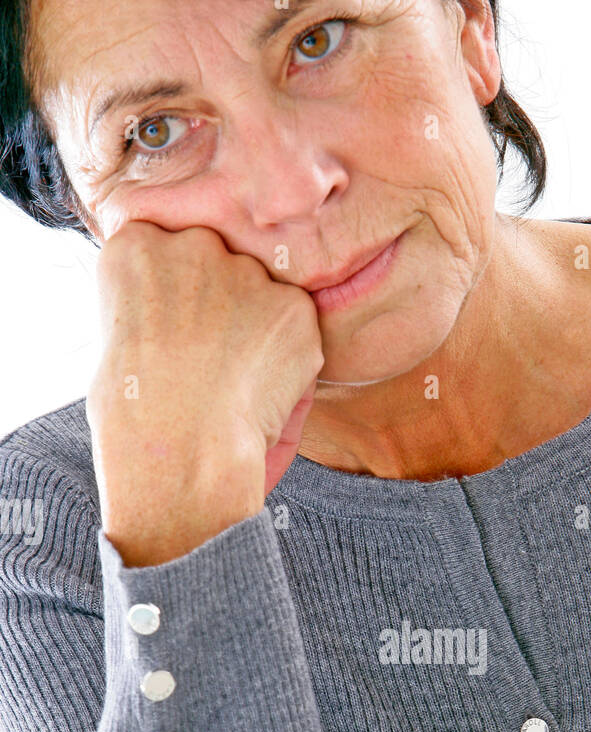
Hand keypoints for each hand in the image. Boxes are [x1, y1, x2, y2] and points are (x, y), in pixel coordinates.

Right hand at [86, 221, 324, 566]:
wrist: (180, 456)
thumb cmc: (138, 417)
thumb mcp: (117, 339)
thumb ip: (158, 299)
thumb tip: (194, 301)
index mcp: (134, 244)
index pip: (168, 249)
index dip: (177, 300)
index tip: (174, 336)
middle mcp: (191, 242)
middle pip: (220, 261)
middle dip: (220, 305)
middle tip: (207, 364)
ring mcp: (246, 271)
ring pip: (262, 293)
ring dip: (257, 332)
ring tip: (232, 385)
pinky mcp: (294, 306)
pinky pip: (298, 329)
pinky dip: (289, 362)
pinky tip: (260, 393)